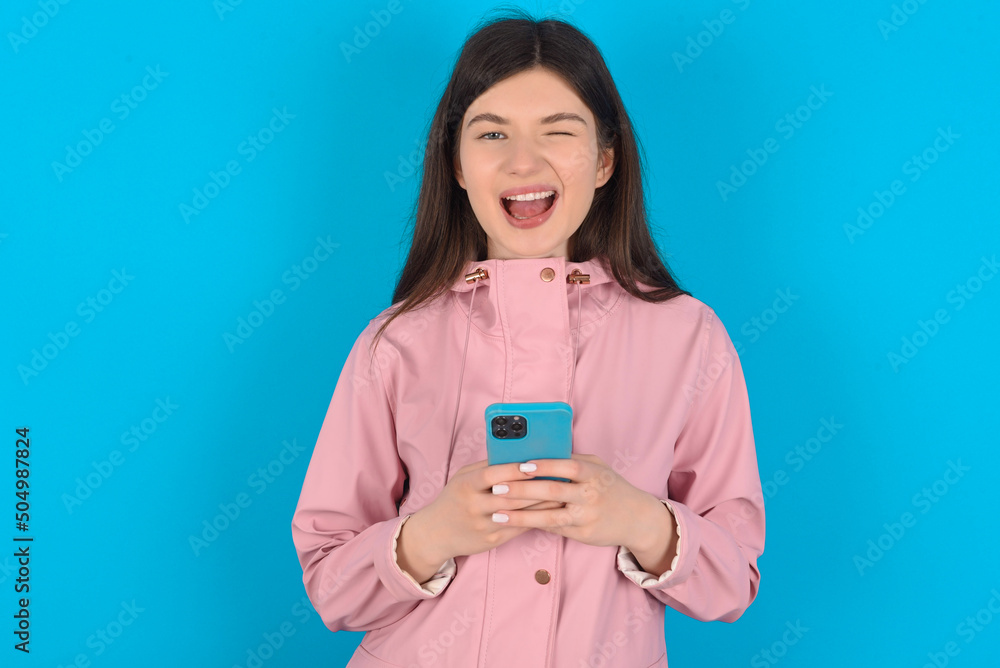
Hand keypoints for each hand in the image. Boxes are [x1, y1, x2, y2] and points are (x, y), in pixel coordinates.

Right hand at [414, 458, 566, 563]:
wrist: (436, 533)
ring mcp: (483, 525)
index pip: (492, 475)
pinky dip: (536, 517)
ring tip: (560, 493)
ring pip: (518, 513)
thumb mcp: (463, 478)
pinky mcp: (492, 540)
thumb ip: (486, 467)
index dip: (514, 469)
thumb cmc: (454, 498)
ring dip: (542, 503)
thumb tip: (516, 454)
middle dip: (537, 486)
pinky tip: (550, 510)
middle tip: (558, 477)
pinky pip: (519, 527)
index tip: (535, 464)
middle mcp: (473, 506)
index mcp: (465, 486)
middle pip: (510, 495)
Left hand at [489, 453, 665, 551]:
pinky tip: (513, 523)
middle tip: (497, 488)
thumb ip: (574, 460)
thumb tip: (541, 452)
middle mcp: (590, 495)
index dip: (544, 466)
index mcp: (593, 473)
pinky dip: (532, 525)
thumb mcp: (599, 467)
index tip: (521, 465)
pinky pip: (553, 528)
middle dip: (522, 490)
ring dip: (520, 516)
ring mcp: (585, 516)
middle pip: (552, 492)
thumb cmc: (611, 487)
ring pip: (548, 516)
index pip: (566, 467)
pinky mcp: (582, 534)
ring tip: (497, 513)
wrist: (637, 518)